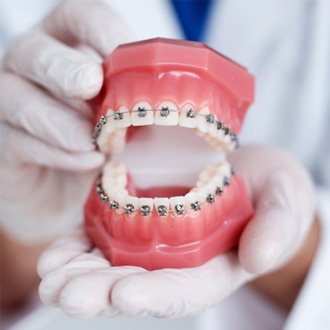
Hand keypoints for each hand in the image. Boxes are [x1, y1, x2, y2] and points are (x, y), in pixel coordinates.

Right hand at [0, 0, 132, 242]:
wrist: (70, 197)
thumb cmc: (108, 149)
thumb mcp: (132, 122)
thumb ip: (149, 105)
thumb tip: (192, 101)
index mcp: (72, 52)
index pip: (79, 18)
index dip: (100, 29)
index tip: (122, 54)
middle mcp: (37, 73)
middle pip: (37, 52)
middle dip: (65, 68)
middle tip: (91, 85)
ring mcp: (14, 107)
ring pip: (17, 96)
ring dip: (58, 119)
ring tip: (91, 142)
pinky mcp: (5, 145)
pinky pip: (18, 141)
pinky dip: (55, 152)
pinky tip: (87, 162)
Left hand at [37, 145, 315, 318]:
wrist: (250, 171)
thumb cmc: (273, 190)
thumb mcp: (285, 202)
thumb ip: (277, 227)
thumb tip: (260, 258)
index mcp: (214, 265)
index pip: (183, 289)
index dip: (154, 295)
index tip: (123, 295)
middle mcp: (179, 260)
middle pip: (138, 282)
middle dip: (101, 292)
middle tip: (64, 294)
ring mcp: (156, 239)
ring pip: (113, 263)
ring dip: (79, 273)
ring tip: (49, 277)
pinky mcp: (139, 215)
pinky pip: (105, 234)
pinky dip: (79, 245)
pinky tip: (55, 254)